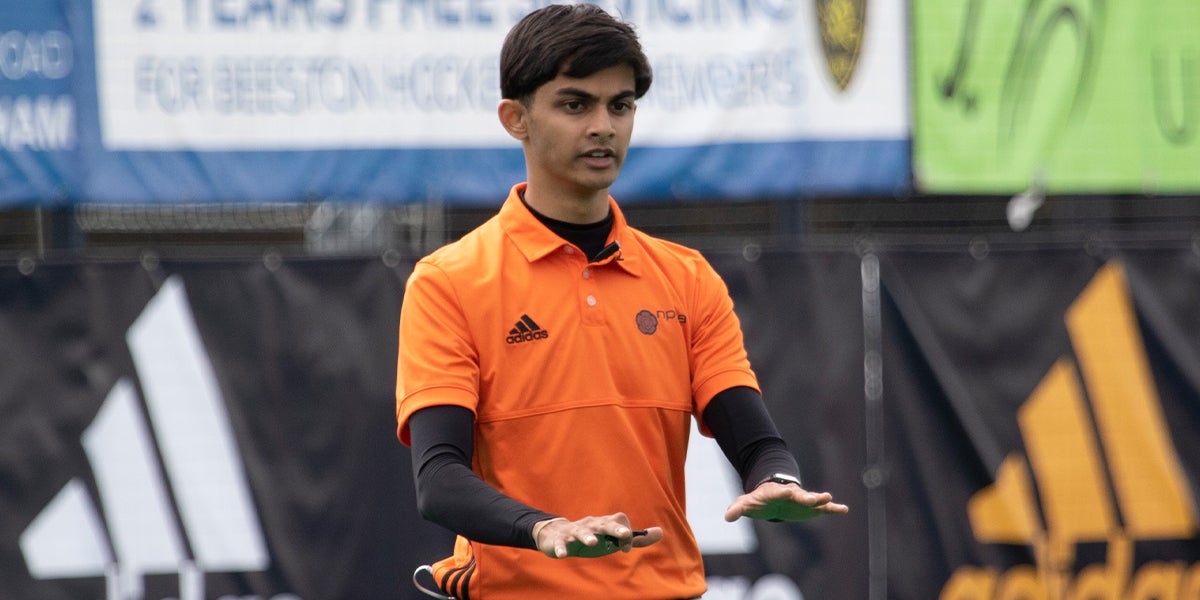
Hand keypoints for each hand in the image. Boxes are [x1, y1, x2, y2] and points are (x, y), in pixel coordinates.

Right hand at [533, 512, 663, 557]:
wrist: (557, 535)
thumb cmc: (592, 538)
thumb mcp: (614, 539)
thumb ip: (637, 538)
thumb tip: (660, 532)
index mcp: (604, 524)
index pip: (618, 522)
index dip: (625, 533)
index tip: (627, 548)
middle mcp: (591, 524)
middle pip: (603, 523)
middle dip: (614, 529)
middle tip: (624, 535)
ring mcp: (574, 531)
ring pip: (581, 531)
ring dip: (587, 536)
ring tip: (593, 542)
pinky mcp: (560, 540)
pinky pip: (560, 543)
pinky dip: (561, 548)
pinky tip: (562, 555)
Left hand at [723, 481, 848, 521]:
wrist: (772, 496)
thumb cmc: (759, 500)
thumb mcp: (747, 503)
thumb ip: (738, 508)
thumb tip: (727, 516)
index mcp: (777, 493)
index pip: (781, 492)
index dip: (785, 493)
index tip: (790, 492)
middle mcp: (792, 494)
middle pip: (801, 495)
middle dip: (809, 496)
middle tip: (821, 497)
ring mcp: (802, 500)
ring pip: (814, 500)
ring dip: (822, 500)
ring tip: (831, 499)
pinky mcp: (810, 508)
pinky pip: (823, 508)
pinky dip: (833, 509)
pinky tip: (844, 509)